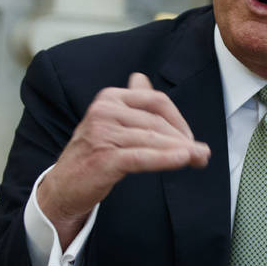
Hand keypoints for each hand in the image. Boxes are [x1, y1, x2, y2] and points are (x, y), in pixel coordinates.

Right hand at [37, 72, 210, 245]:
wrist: (63, 187)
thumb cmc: (93, 154)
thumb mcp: (110, 122)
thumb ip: (130, 101)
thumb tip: (141, 78)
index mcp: (109, 98)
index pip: (156, 101)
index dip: (179, 120)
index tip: (191, 139)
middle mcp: (104, 110)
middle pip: (157, 121)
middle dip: (183, 139)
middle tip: (203, 155)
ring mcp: (102, 133)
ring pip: (152, 139)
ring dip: (181, 151)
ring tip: (200, 159)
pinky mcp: (104, 158)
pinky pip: (142, 157)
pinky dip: (165, 158)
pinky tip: (183, 160)